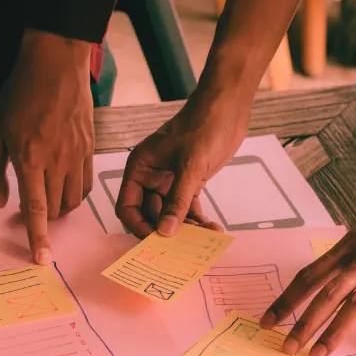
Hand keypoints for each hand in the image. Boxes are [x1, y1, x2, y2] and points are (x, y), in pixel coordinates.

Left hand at [0, 29, 93, 263]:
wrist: (55, 63)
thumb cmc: (19, 94)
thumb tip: (0, 202)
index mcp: (29, 158)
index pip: (35, 209)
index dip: (37, 237)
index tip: (42, 259)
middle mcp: (57, 161)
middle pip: (55, 209)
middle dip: (43, 221)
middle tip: (29, 212)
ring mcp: (77, 155)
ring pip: (72, 201)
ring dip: (59, 209)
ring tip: (46, 200)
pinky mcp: (89, 149)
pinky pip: (86, 185)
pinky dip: (74, 195)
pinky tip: (63, 188)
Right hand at [116, 88, 248, 236]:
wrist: (227, 107)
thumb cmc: (202, 126)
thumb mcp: (190, 166)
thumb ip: (177, 201)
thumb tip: (166, 232)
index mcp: (139, 169)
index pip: (128, 207)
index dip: (138, 226)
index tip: (156, 241)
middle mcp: (150, 178)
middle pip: (149, 215)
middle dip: (165, 231)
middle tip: (182, 247)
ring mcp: (169, 181)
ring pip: (170, 214)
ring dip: (185, 228)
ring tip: (203, 238)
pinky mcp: (188, 183)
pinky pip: (187, 208)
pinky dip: (197, 220)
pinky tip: (211, 229)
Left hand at [261, 156, 355, 355]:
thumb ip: (349, 252)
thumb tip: (326, 274)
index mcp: (349, 245)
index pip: (309, 276)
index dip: (286, 299)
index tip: (268, 320)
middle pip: (326, 294)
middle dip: (303, 322)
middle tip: (287, 347)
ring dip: (334, 333)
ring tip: (317, 355)